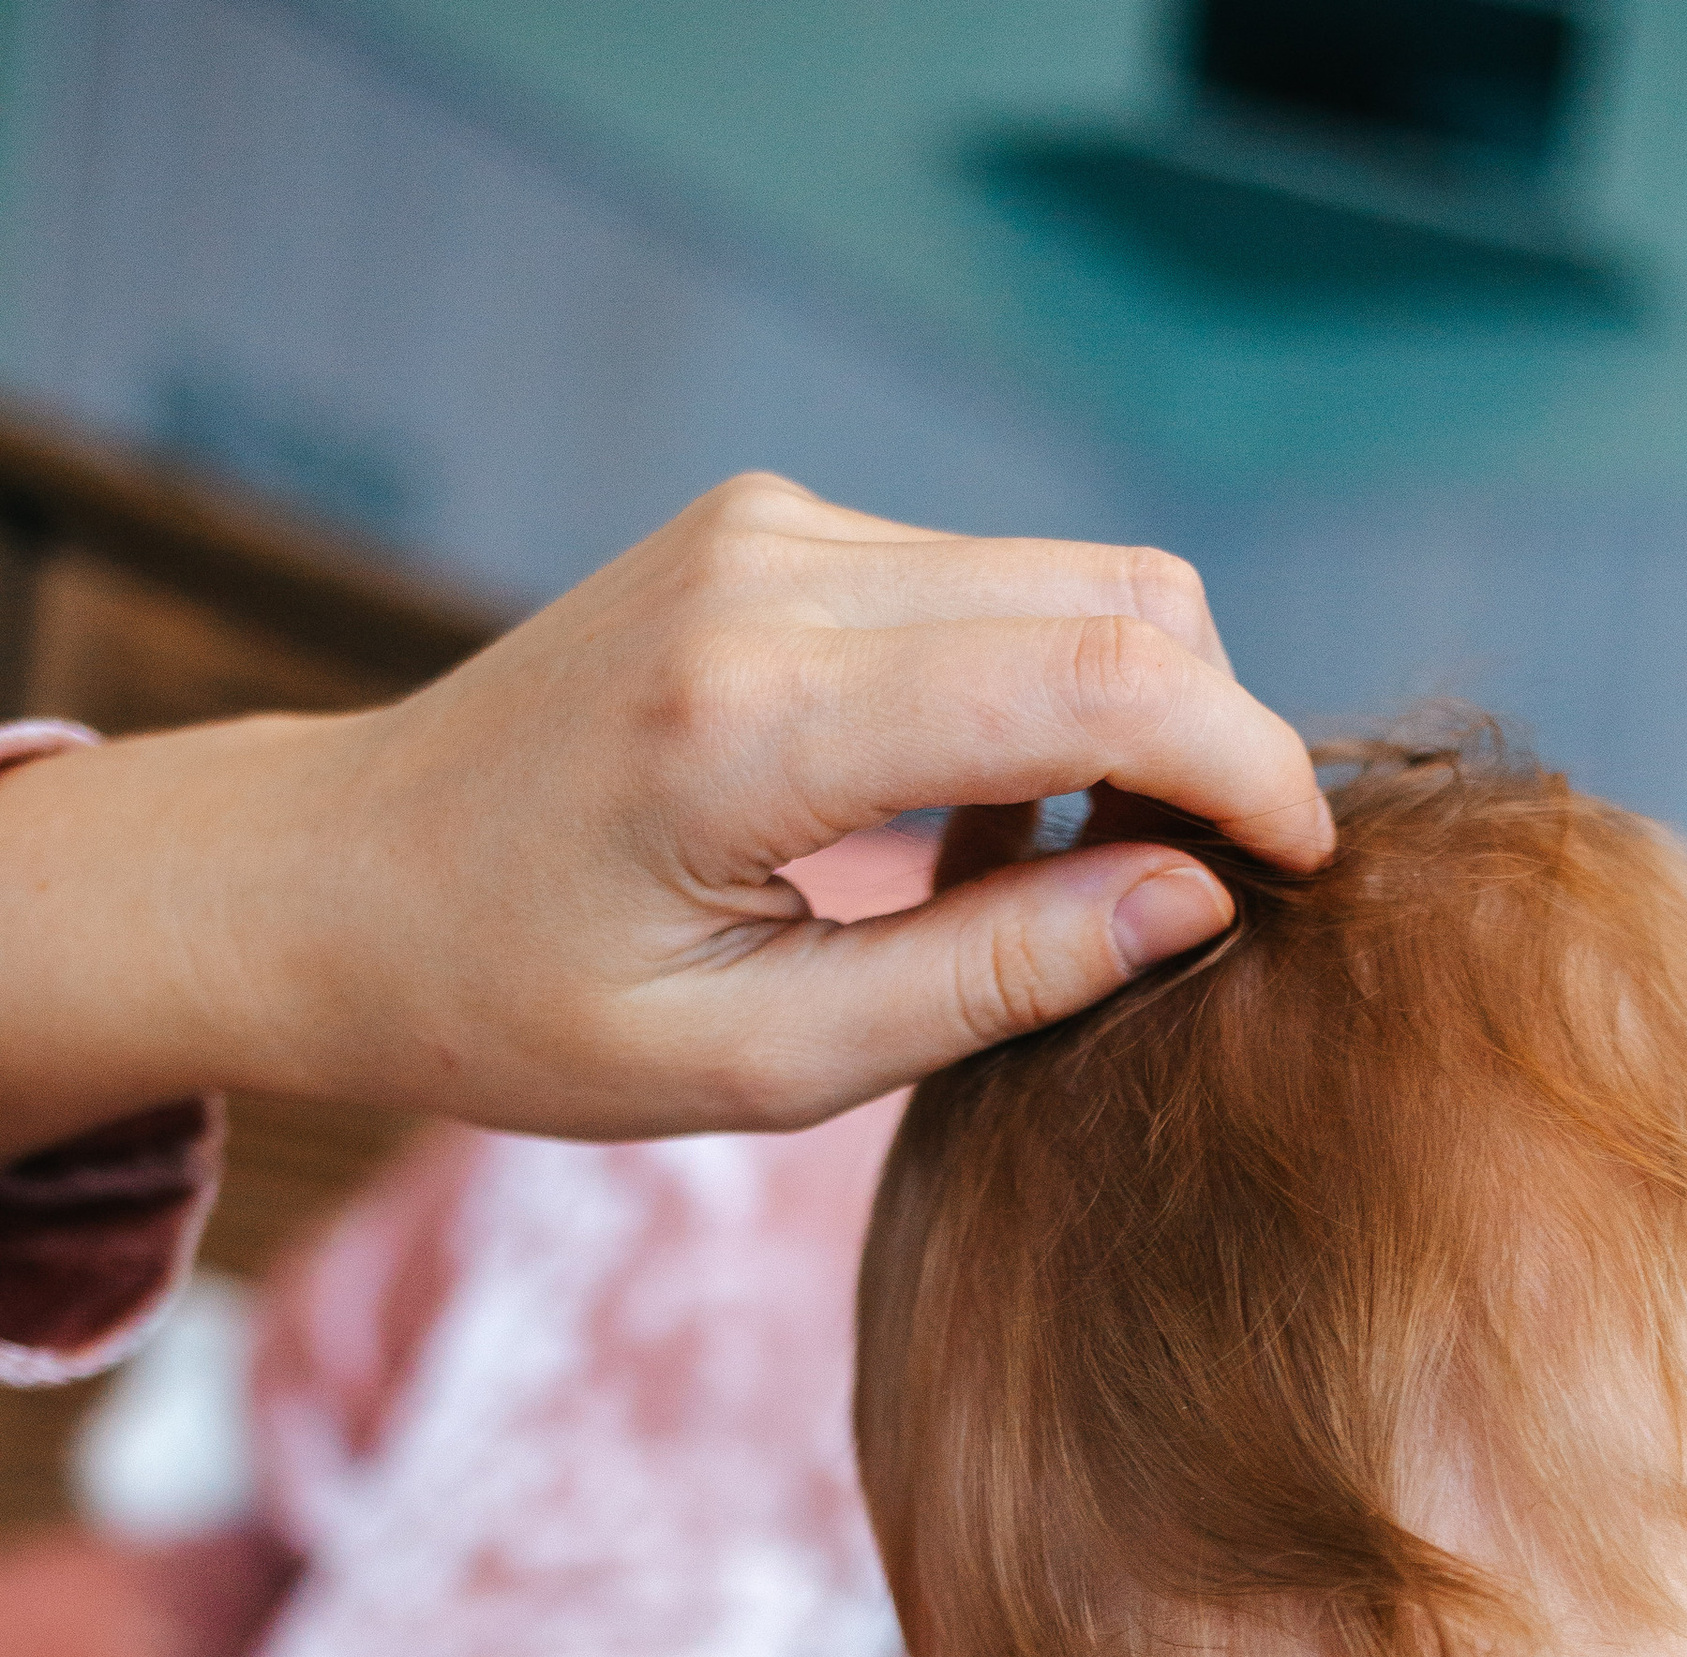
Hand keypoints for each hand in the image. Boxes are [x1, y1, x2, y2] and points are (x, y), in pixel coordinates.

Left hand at [1, 475, 1333, 1155]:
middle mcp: (771, 572)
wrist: (339, 885)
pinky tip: (975, 830)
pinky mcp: (776, 526)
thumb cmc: (525, 1012)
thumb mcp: (761, 1063)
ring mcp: (772, 525)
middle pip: (1120, 598)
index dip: (1248, 768)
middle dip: (1214, 742)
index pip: (1098, 677)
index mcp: (754, 720)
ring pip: (1074, 579)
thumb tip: (1197, 903)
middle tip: (1205, 908)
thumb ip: (992, 979)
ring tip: (1058, 888)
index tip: (1306, 880)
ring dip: (1129, 721)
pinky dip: (1043, 696)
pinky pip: (992, 584)